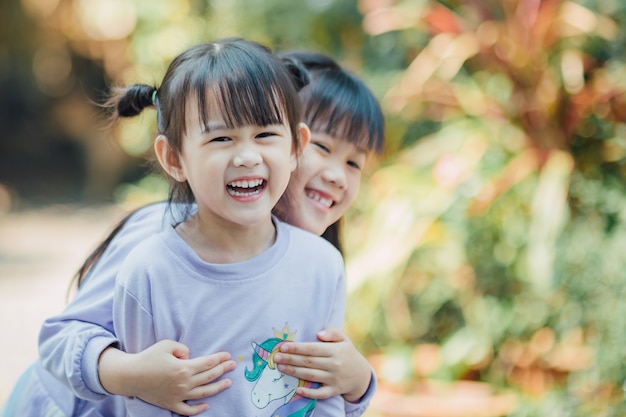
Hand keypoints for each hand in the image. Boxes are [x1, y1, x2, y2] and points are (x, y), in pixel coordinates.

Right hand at [99, 340, 236, 414]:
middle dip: (223, 370)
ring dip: (218, 388)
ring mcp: (178, 396)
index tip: (228, 355)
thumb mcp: (167, 345)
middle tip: (233, 365)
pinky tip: (207, 405)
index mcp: (184, 368)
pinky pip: (188, 410)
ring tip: (228, 382)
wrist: (130, 375)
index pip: (208, 363)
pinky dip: (199, 409)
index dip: (219, 359)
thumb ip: (183, 348)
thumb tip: (191, 356)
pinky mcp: (170, 404)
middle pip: (209, 376)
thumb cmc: (148, 357)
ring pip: (204, 393)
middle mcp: (184, 383)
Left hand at [273, 328, 370, 402]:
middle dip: (291, 359)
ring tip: (281, 367)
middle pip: (308, 362)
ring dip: (294, 371)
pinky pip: (320, 393)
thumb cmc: (347, 353)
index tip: (283, 346)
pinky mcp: (334, 390)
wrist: (361, 375)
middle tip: (276, 357)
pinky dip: (309, 393)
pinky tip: (298, 390)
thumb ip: (332, 332)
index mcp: (336, 350)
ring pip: (310, 375)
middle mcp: (335, 364)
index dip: (297, 348)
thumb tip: (319, 334)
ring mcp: (334, 379)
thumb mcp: (344, 339)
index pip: (312, 349)